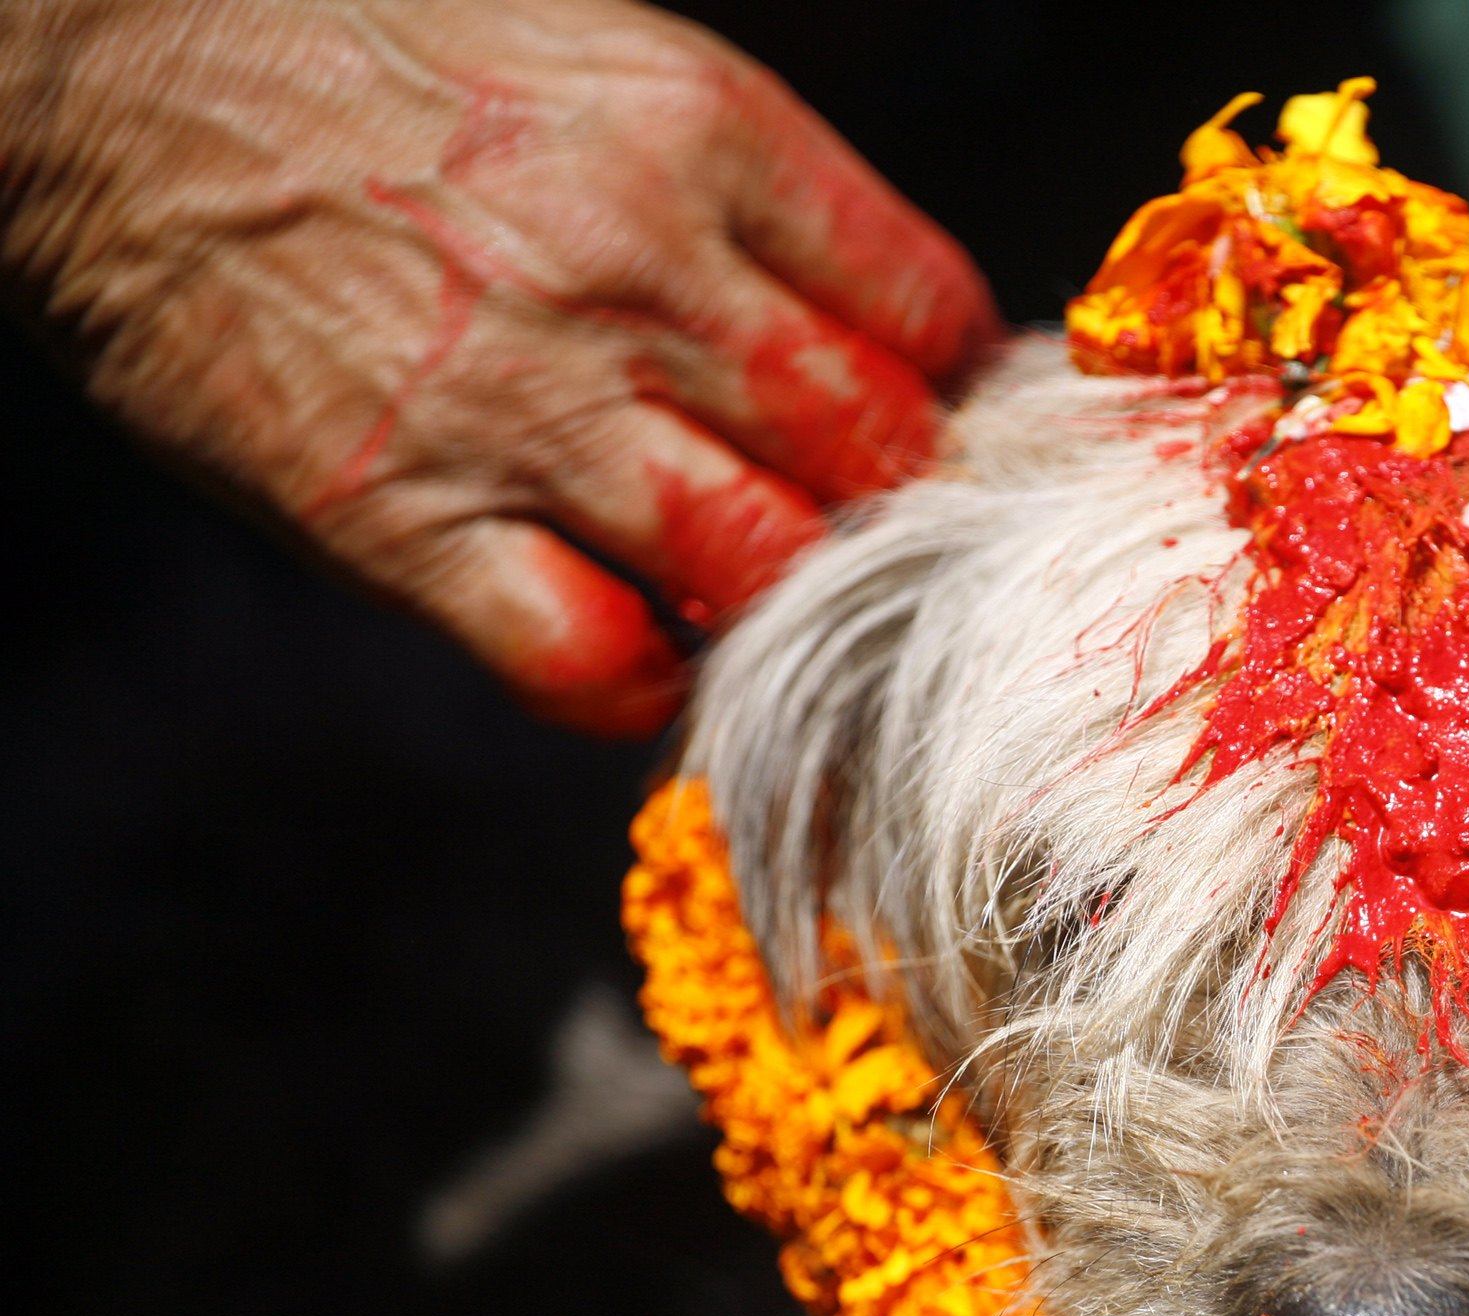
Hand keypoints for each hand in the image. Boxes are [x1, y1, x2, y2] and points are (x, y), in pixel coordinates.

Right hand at [0, 0, 998, 733]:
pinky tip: (633, 644)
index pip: (929, 313)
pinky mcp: (401, 517)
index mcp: (701, 134)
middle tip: (865, 534)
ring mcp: (520, 402)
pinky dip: (636, 681)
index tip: (930, 430)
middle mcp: (636, 270)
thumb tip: (877, 342)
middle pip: (873, 452)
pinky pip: (589, 659)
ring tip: (751, 589)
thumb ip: (743, 200)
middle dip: (896, 514)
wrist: (100, 69)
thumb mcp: (596, 60)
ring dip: (781, 600)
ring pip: (760, 563)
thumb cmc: (359, 52)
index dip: (950, 396)